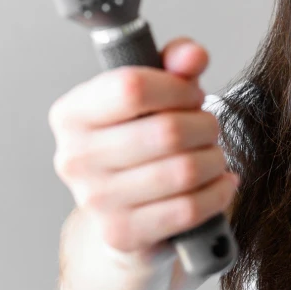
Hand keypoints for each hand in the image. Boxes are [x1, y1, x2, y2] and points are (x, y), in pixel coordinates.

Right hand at [48, 38, 238, 262]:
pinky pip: (190, 208)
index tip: (192, 95)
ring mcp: (95, 201)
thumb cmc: (142, 146)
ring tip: (212, 157)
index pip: (132, 87)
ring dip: (214, 160)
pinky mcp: (123, 234)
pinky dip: (218, 193)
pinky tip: (218, 183)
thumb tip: (192, 55)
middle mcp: (74, 158)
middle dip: (205, 126)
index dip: (178, 88)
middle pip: (167, 131)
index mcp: (72, 114)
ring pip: (184, 170)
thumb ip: (174, 66)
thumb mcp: (155, 97)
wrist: (126, 215)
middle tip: (208, 129)